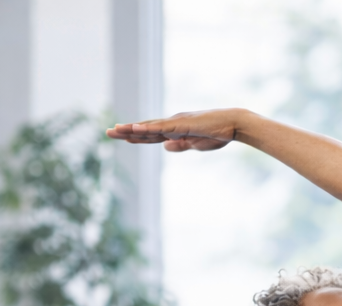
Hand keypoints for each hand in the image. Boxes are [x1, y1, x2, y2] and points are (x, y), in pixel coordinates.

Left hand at [106, 109, 240, 151]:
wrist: (233, 125)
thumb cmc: (218, 134)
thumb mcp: (196, 144)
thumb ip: (181, 145)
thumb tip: (164, 147)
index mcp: (176, 130)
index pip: (151, 134)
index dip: (135, 135)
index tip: (120, 136)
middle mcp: (173, 124)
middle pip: (146, 128)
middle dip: (127, 131)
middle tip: (108, 132)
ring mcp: (177, 123)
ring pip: (150, 126)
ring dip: (132, 128)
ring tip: (116, 130)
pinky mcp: (183, 124)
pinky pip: (162, 127)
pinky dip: (148, 128)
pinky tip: (135, 128)